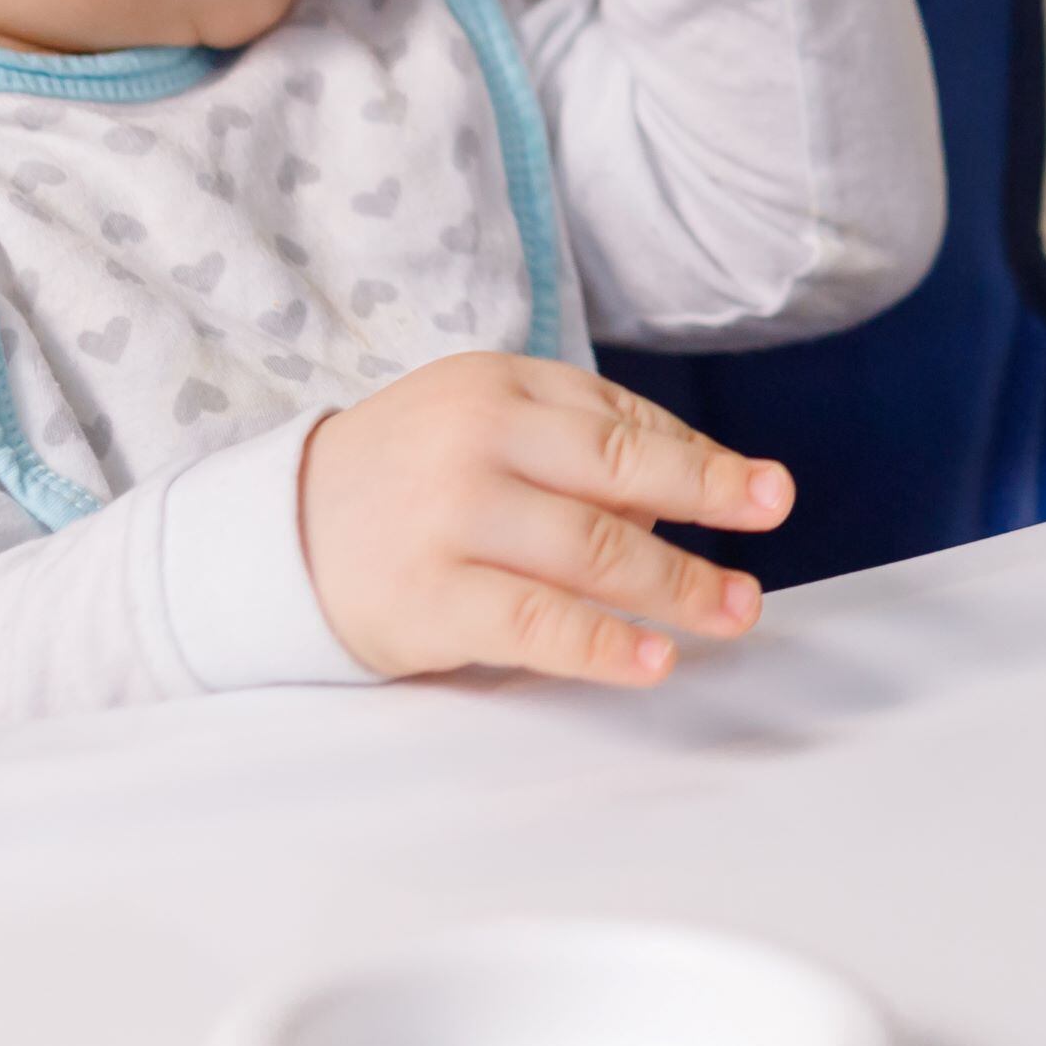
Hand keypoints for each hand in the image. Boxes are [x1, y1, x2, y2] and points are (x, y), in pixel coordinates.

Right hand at [296, 349, 793, 684]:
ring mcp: (452, 520)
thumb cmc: (405, 478)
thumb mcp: (478, 420)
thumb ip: (570, 441)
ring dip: (676, 583)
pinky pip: (536, 623)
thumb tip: (682, 493)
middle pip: (618, 472)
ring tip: (734, 608)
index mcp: (496, 386)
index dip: (697, 459)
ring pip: (592, 549)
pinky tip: (653, 659)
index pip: (618, 421)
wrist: (275, 535)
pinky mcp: (430, 599)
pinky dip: (604, 644)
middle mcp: (477, 441)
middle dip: (708, 499)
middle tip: (770, 522)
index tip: (761, 488)